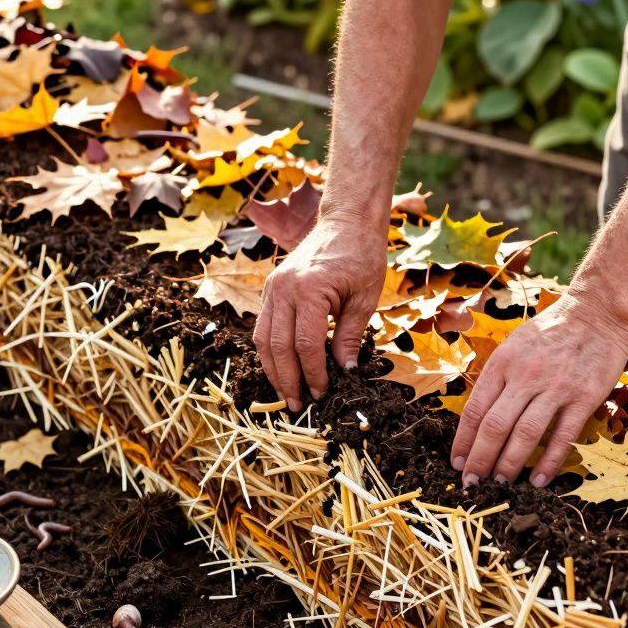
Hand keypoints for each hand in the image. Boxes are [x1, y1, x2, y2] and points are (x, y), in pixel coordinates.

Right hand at [254, 212, 386, 410]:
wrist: (346, 221)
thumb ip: (350, 336)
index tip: (322, 393)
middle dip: (287, 380)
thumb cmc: (361, 255)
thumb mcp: (364, 298)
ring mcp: (273, 287)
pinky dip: (270, 350)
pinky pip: (263, 326)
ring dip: (273, 370)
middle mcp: (283, 289)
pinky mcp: (270, 288)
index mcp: (309, 289)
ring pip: (263, 339)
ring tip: (285, 393)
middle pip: (278, 346)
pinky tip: (281, 367)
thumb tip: (345, 372)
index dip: (313, 374)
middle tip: (297, 405)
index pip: (305, 344)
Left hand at [450, 293, 627, 487]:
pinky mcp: (584, 398)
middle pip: (495, 426)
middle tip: (472, 483)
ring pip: (525, 434)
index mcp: (502, 364)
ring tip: (499, 485)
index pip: (475, 410)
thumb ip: (497, 379)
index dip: (463, 441)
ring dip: (508, 464)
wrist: (596, 314)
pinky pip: (562, 436)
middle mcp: (525, 377)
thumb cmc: (550, 332)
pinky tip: (537, 480)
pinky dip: (548, 462)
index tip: (457, 462)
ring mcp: (555, 388)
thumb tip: (477, 417)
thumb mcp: (513, 346)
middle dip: (480, 459)